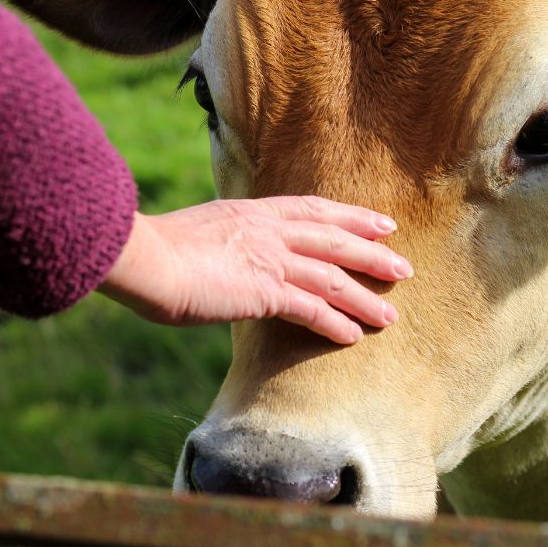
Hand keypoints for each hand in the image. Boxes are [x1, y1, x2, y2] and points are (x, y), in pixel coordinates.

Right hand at [98, 197, 410, 343]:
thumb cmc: (158, 251)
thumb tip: (232, 257)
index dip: (352, 217)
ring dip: (364, 297)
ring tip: (391, 316)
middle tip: (403, 268)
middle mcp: (268, 230)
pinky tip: (354, 336)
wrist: (144, 258)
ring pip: (332, 277)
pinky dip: (335, 322)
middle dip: (373, 254)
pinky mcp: (262, 290)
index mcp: (253, 211)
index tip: (381, 224)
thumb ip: (225, 242)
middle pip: (335, 239)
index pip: (314, 209)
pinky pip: (310, 308)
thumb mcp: (199, 233)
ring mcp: (268, 258)